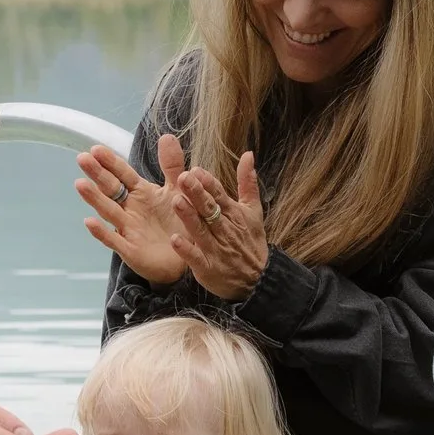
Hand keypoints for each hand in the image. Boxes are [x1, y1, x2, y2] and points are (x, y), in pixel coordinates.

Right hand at [76, 140, 185, 286]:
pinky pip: (114, 240)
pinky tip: (89, 222)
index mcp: (141, 192)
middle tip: (82, 159)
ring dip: (95, 198)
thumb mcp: (179, 190)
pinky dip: (101, 232)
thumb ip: (172, 165)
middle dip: (97, 174)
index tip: (96, 148)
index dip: (111, 162)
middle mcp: (130, 208)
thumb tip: (167, 135)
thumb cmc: (180, 221)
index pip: (122, 174)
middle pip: (111, 189)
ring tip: (80, 184)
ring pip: (108, 211)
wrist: (189, 255)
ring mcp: (128, 228)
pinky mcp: (130, 249)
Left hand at [162, 148, 269, 300]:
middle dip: (197, 194)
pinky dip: (186, 250)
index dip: (208, 183)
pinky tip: (175, 239)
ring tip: (176, 201)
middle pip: (209, 210)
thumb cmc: (251, 242)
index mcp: (233, 214)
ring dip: (189, 217)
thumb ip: (248, 183)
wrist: (258, 280)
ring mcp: (216, 249)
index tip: (195, 170)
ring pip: (200, 231)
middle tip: (183, 178)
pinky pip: (196, 258)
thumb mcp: (253, 211)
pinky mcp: (208, 268)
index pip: (219, 195)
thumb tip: (248, 154)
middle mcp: (224, 229)